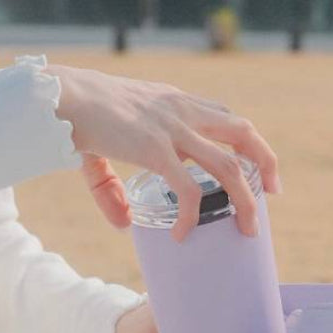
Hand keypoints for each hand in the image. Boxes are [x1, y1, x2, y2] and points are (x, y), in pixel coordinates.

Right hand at [46, 63, 281, 242]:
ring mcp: (171, 129)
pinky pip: (188, 188)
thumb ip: (111, 189)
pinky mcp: (155, 149)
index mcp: (173, 102)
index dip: (248, 142)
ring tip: (249, 228)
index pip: (225, 116)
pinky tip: (184, 233)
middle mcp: (181, 111)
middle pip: (243, 132)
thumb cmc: (74, 118)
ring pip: (228, 165)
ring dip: (246, 199)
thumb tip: (124, 224)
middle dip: (266, 162)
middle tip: (274, 193)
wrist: (57, 98)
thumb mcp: (101, 151)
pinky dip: (192, 214)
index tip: (259, 169)